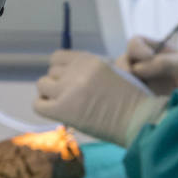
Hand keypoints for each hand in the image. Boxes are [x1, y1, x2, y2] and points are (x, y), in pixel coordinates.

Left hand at [34, 49, 160, 144]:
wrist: (139, 120)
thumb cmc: (131, 100)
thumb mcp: (113, 72)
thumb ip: (90, 70)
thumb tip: (67, 74)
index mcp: (89, 59)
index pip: (57, 57)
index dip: (61, 70)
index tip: (69, 82)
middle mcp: (77, 70)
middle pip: (50, 72)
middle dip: (58, 84)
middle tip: (71, 98)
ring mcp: (68, 89)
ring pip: (42, 85)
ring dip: (50, 95)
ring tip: (64, 105)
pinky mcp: (62, 109)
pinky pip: (38, 105)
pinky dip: (44, 109)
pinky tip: (58, 114)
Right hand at [119, 36, 177, 95]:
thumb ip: (164, 63)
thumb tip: (138, 69)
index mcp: (156, 50)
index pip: (136, 42)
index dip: (136, 49)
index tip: (147, 57)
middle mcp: (146, 64)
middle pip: (124, 60)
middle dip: (124, 68)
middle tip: (132, 79)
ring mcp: (144, 81)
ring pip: (123, 79)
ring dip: (124, 84)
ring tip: (135, 91)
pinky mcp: (143, 98)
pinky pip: (129, 95)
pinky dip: (128, 97)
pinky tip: (136, 101)